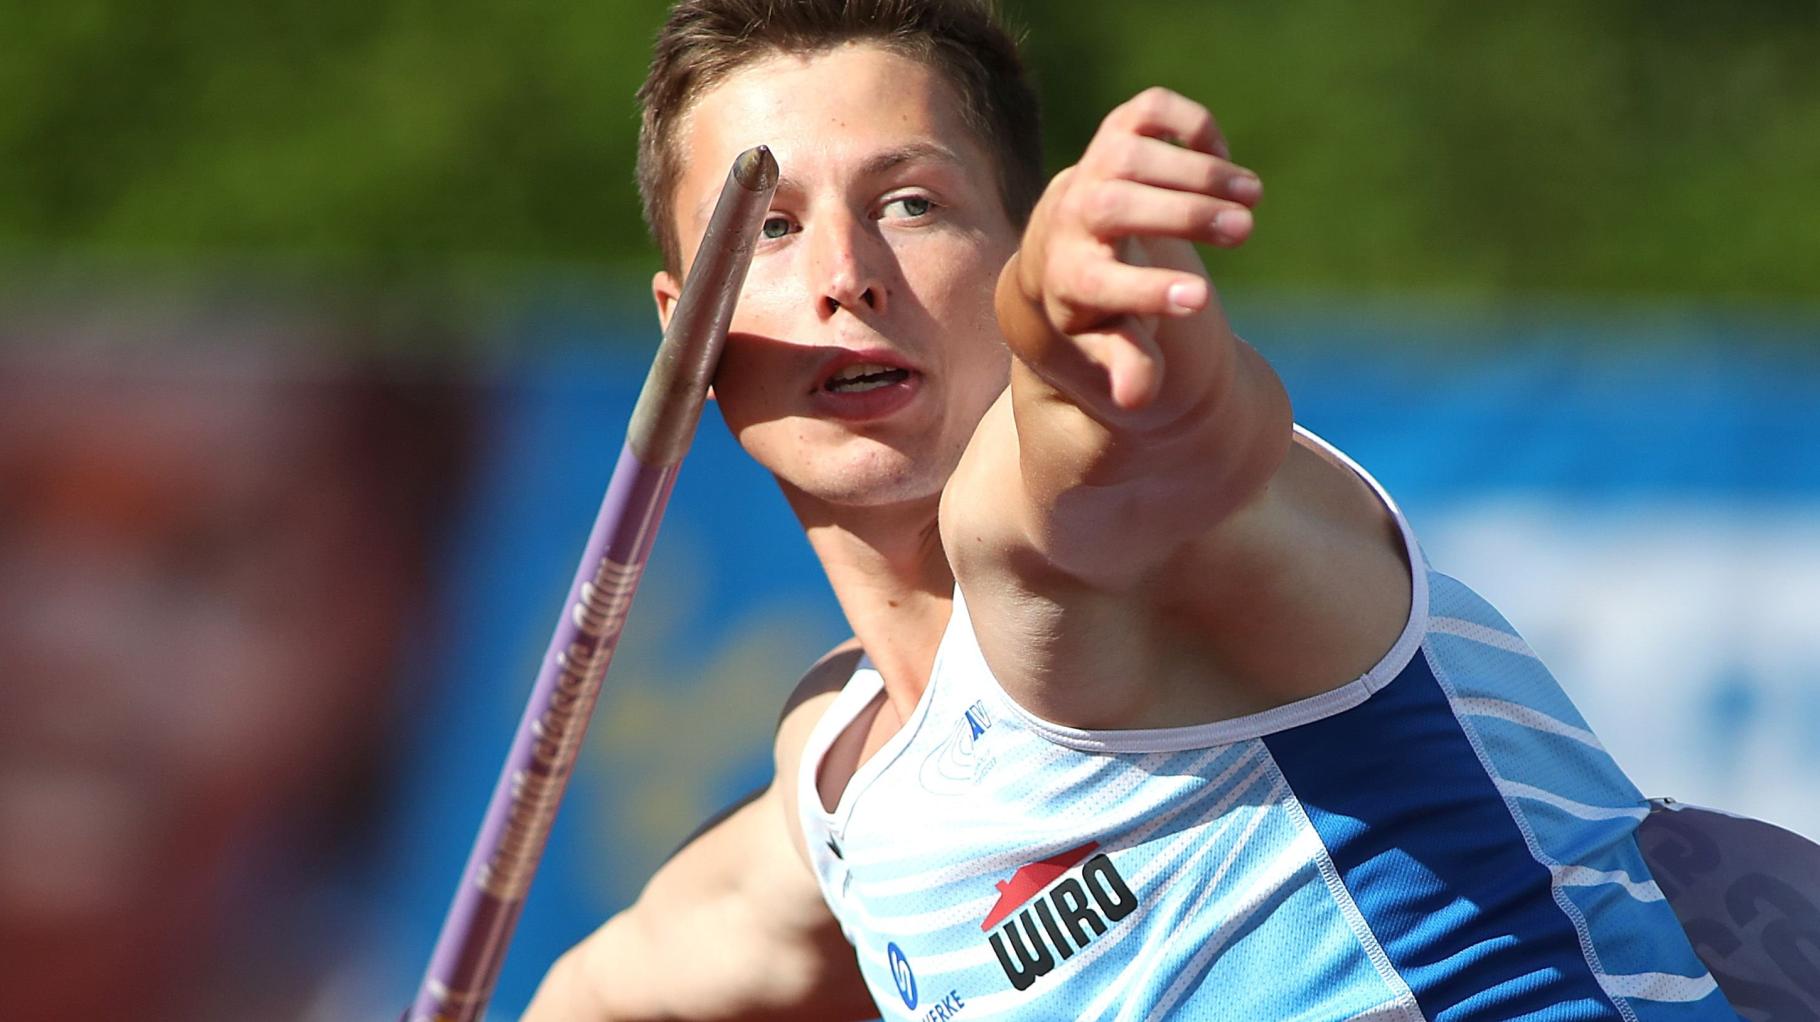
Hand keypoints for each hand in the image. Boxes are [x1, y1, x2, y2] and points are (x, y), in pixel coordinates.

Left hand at [999, 88, 1260, 422]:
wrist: (1063, 247)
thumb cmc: (1098, 307)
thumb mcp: (1109, 345)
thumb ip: (1127, 367)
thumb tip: (1138, 400)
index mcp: (1066, 280)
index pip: (1099, 283)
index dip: (1147, 291)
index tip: (1199, 301)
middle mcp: (1068, 219)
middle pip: (1115, 208)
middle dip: (1183, 216)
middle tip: (1244, 230)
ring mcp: (1090, 169)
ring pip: (1132, 156)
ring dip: (1199, 172)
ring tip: (1254, 196)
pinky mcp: (1115, 133)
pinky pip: (1149, 112)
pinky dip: (1190, 122)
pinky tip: (1219, 155)